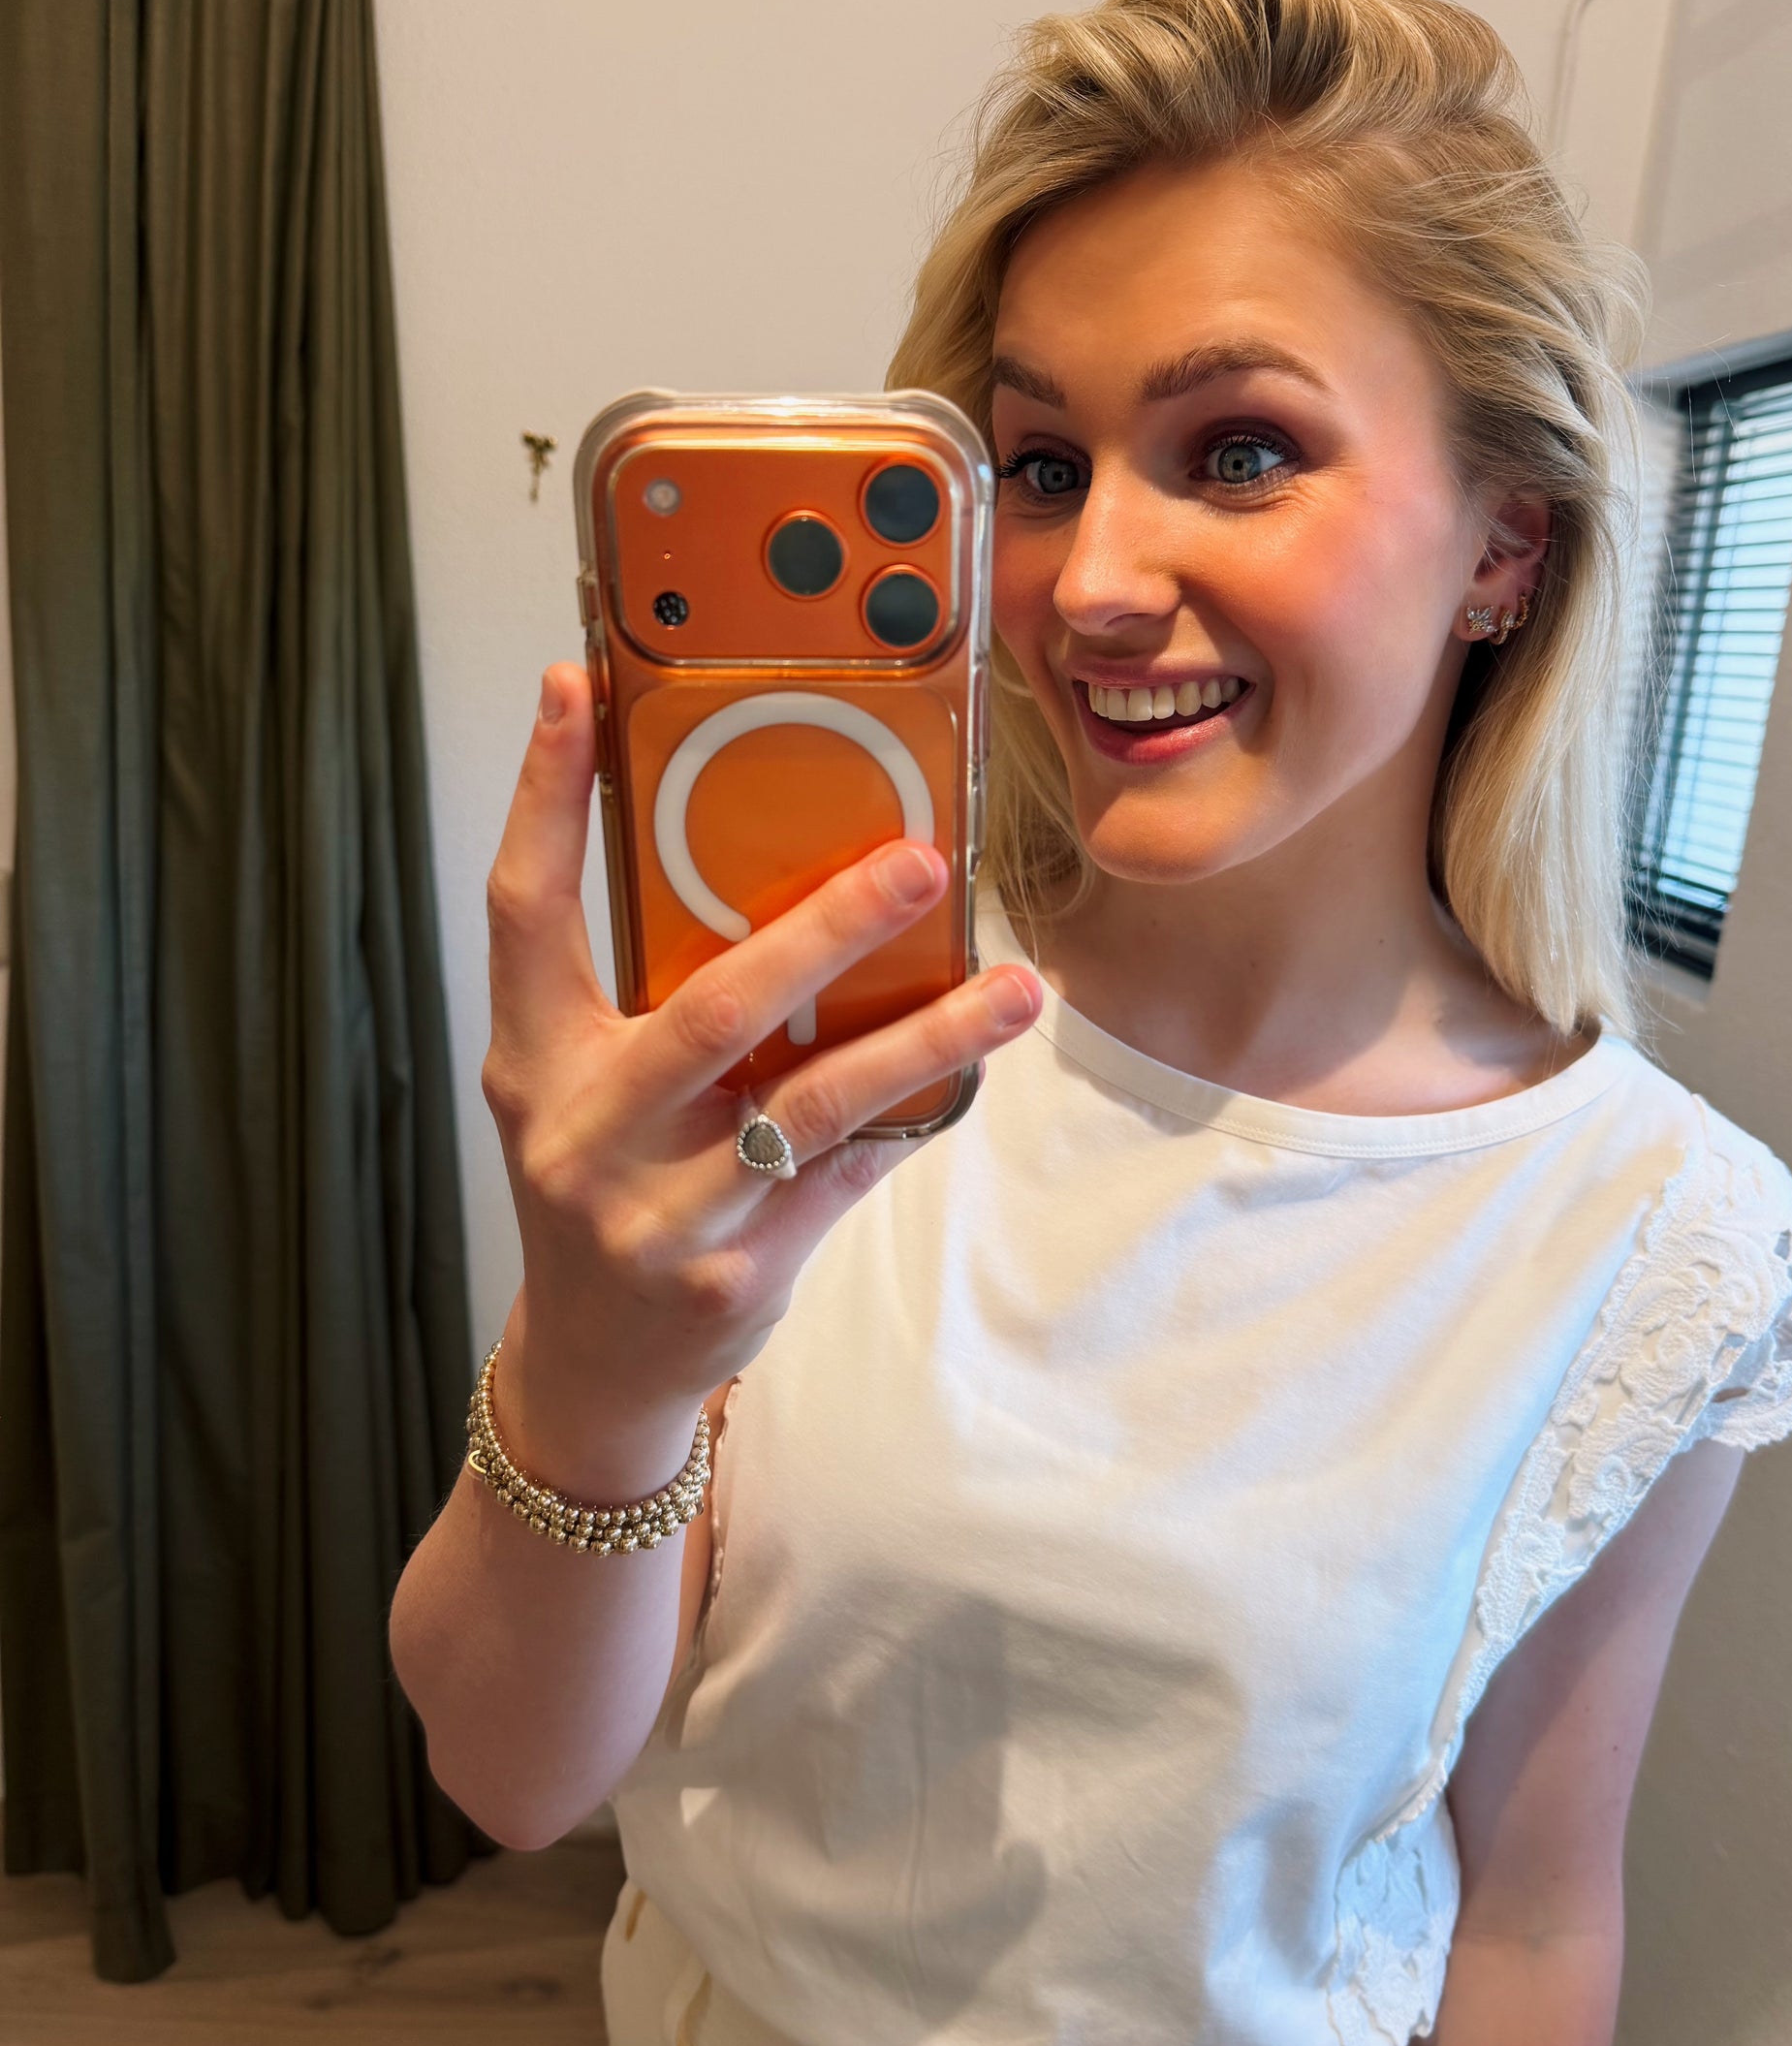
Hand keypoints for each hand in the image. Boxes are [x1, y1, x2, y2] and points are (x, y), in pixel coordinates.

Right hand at [478, 664, 1040, 1495]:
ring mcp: (665, 1213)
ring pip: (813, 1103)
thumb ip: (634, 990)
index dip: (543, 796)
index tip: (574, 686)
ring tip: (1013, 989)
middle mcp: (588, 1133)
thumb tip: (760, 854)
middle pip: (712, 1009)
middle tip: (916, 860)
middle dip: (824, 929)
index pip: (523, 911)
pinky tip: (976, 1065)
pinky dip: (915, 1112)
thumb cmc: (602, 1184)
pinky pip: (851, 1171)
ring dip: (926, 1037)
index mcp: (533, 1062)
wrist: (597, 1359)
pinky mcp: (741, 1270)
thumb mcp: (581, 1083)